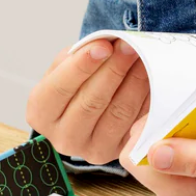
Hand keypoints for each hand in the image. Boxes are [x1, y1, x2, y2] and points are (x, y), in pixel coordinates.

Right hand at [25, 39, 149, 164]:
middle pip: (91, 102)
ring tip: (144, 58)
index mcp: (41, 113)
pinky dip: (146, 99)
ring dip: (134, 82)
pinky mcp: (118, 152)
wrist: (87, 108)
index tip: (104, 45)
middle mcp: (63, 138)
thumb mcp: (67, 66)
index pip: (60, 88)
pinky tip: (154, 79)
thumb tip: (106, 42)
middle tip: (130, 47)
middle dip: (113, 70)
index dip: (82, 65)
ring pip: (117, 114)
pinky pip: (137, 124)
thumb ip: (79, 55)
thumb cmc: (74, 83)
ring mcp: (92, 150)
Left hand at [123, 118, 195, 195]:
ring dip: (172, 127)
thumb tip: (154, 155)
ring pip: (153, 147)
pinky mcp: (185, 177)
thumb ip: (194, 159)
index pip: (136, 158)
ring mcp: (178, 188)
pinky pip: (168, 148)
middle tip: (194, 116)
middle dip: (161, 127)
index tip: (177, 115)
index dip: (149, 130)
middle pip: (142, 152)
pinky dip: (182, 132)